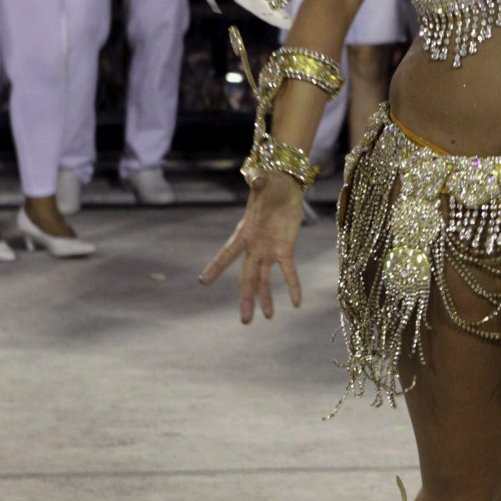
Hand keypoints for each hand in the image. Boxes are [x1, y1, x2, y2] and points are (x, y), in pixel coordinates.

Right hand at [199, 173, 304, 322]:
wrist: (285, 185)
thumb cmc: (270, 183)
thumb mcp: (264, 182)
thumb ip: (259, 183)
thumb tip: (256, 179)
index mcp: (244, 233)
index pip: (227, 254)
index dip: (216, 267)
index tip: (203, 281)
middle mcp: (254, 247)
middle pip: (247, 277)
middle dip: (246, 298)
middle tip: (244, 320)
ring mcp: (269, 250)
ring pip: (264, 279)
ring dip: (266, 298)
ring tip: (267, 318)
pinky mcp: (286, 249)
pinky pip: (289, 271)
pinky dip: (293, 285)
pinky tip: (297, 303)